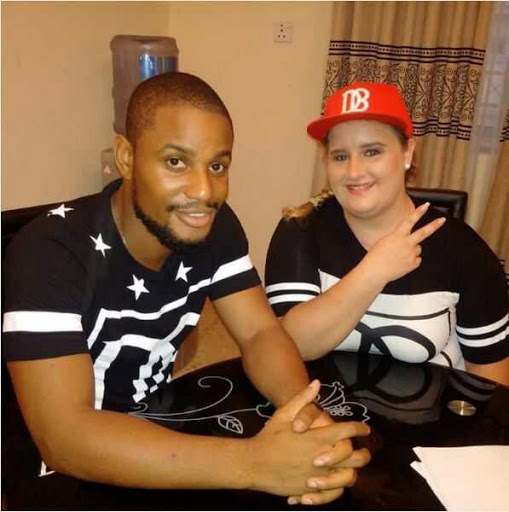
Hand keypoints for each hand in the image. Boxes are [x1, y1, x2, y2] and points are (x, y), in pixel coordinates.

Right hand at [246, 380, 369, 503]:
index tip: (365, 428)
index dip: (359, 428)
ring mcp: (317, 477)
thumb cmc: (268, 437)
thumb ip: (302, 399)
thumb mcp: (283, 414)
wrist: (253, 464)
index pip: (347, 431)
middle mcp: (321, 458)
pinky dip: (338, 489)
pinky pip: (333, 494)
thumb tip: (317, 383)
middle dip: (364, 453)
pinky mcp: (310, 491)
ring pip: (348, 478)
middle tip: (365, 450)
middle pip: (354, 458)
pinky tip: (335, 482)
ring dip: (353, 471)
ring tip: (352, 466)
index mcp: (316, 438)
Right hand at [363, 202, 445, 283]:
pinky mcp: (413, 264)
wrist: (375, 271)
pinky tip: (401, 263)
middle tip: (442, 219)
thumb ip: (398, 238)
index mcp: (398, 235)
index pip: (410, 220)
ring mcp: (411, 254)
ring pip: (417, 248)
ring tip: (399, 256)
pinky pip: (416, 259)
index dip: (419, 212)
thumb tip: (407, 240)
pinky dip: (411, 261)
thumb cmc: (376, 256)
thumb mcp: (385, 241)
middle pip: (424, 232)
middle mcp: (407, 243)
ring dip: (411, 250)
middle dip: (434, 225)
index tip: (426, 205)